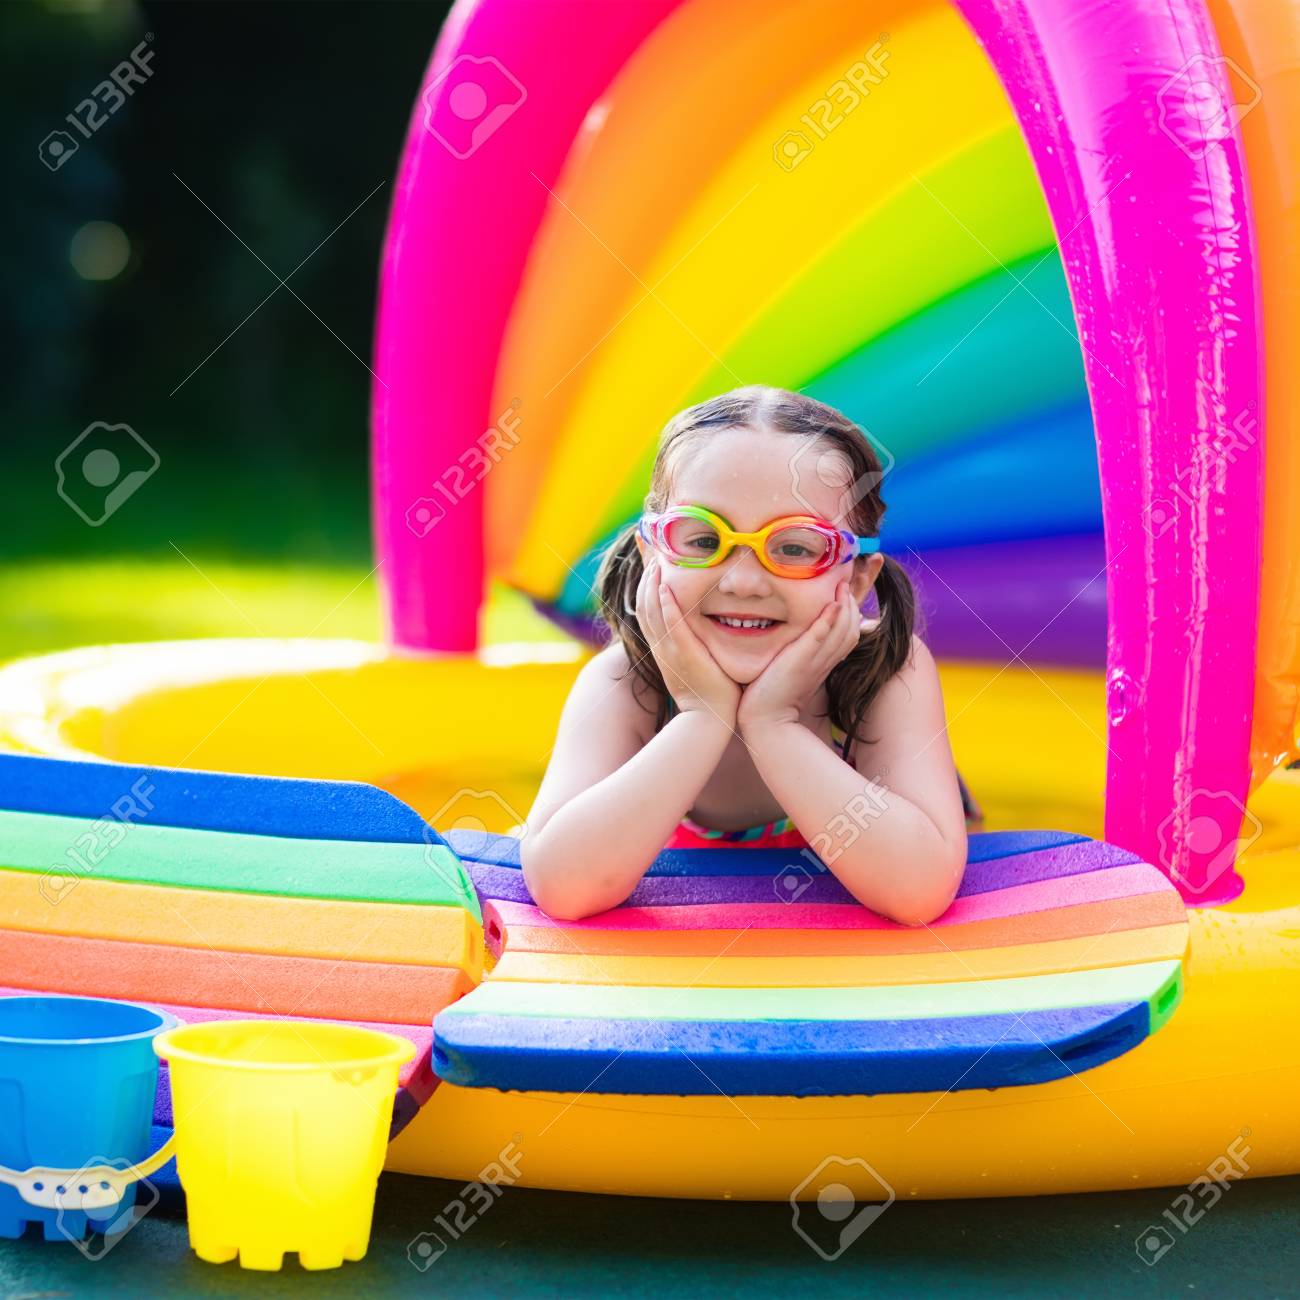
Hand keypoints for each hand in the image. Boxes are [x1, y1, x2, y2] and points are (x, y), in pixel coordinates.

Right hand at [635, 557, 740, 727]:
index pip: (647, 608)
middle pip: (643, 604)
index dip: (646, 582)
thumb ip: (699, 642)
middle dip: (646, 574)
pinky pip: (670, 627)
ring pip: (652, 611)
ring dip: (652, 584)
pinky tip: (665, 588)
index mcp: (663, 646)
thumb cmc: (713, 692)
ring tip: (656, 559)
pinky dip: (666, 607)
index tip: (650, 559)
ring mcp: (669, 650)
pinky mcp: (684, 655)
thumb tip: (708, 627)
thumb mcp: (700, 661)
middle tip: (648, 547)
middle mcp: (661, 646)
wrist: (711, 720)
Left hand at [737, 580, 861, 733]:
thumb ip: (801, 654)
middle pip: (851, 629)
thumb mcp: (793, 670)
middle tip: (846, 581)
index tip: (845, 592)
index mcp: (824, 663)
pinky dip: (828, 622)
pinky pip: (819, 639)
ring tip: (842, 585)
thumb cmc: (773, 695)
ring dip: (846, 606)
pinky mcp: (800, 662)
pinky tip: (833, 605)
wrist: (764, 720)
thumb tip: (799, 639)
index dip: (852, 612)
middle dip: (853, 603)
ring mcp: (814, 662)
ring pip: (842, 632)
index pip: (850, 634)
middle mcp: (824, 661)